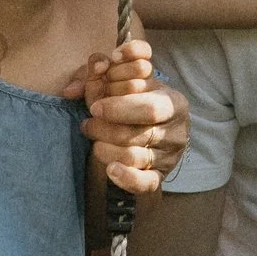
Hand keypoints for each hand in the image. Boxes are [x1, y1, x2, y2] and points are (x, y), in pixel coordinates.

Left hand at [79, 38, 187, 193]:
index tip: (95, 105)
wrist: (146, 130)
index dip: (119, 106)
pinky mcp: (160, 176)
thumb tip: (79, 82)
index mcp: (173, 101)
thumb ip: (97, 72)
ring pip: (135, 156)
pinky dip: (126, 178)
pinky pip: (145, 183)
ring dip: (105, 148)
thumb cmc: (130, 99)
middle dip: (106, 127)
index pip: (150, 105)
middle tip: (88, 122)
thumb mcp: (119, 79)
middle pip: (141, 132)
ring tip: (93, 139)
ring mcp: (170, 155)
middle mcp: (177, 129)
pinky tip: (110, 169)